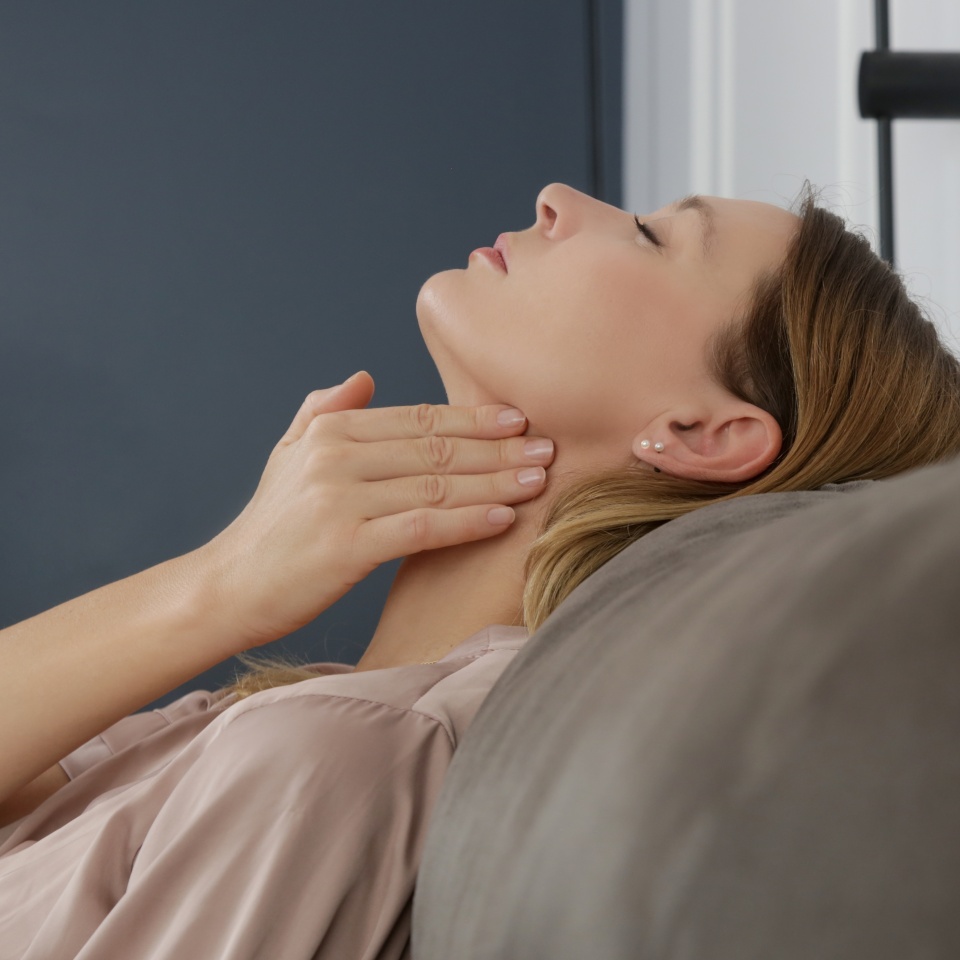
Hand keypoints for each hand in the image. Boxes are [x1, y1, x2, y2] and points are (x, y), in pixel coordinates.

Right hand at [199, 371, 554, 648]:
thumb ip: (325, 411)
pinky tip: (504, 518)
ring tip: (539, 479)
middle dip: (498, 448)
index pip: (419, 418)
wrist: (226, 587)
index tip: (518, 418)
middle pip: (436, 448)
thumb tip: (365, 377)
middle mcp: (336, 457)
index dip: (474, 418)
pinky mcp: (346, 545)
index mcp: (331, 431)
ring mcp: (340, 500)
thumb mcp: (287, 454)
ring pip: (437, 485)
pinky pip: (423, 526)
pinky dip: (467, 522)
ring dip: (495, 482)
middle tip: (549, 447)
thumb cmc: (268, 525)